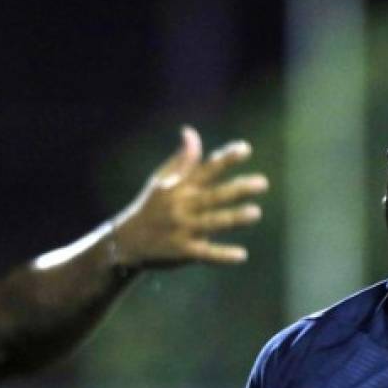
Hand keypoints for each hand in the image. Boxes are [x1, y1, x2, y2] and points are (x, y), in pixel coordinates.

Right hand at [110, 126, 268, 267]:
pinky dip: (222, 255)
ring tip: (256, 213)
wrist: (125, 241)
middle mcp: (181, 205)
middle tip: (263, 183)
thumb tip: (191, 132)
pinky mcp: (181, 251)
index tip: (246, 149)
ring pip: (212, 222)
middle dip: (237, 189)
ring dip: (233, 218)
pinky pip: (205, 253)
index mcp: (180, 186)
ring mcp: (181, 228)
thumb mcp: (161, 181)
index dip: (226, 159)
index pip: (206, 169)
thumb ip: (182, 160)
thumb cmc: (150, 206)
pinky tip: (242, 255)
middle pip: (213, 195)